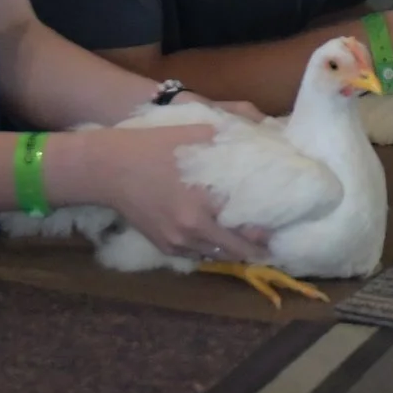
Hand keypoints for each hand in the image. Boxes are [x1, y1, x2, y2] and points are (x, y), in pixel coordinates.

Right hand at [70, 125, 271, 263]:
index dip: (267, 229)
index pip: (248, 226)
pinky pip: (198, 255)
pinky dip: (213, 250)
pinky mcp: (165, 247)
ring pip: (219, 256)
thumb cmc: (156, 146)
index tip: (282, 228)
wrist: (109, 168)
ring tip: (254, 245)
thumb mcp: (198, 135)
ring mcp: (178, 241)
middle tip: (274, 245)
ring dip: (237, 252)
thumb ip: (232, 142)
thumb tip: (266, 142)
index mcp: (205, 202)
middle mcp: (194, 229)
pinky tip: (224, 242)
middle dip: (258, 249)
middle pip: (238, 250)